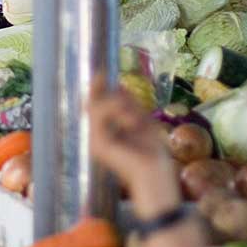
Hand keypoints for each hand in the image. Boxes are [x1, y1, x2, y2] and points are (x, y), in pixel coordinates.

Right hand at [86, 76, 182, 219]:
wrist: (154, 173)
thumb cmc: (151, 150)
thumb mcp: (140, 118)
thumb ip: (127, 102)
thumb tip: (117, 84)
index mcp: (103, 128)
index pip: (94, 101)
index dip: (96, 86)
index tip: (100, 73)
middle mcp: (94, 133)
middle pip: (92, 100)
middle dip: (113, 96)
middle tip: (132, 113)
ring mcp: (93, 139)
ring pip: (96, 104)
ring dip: (118, 105)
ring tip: (135, 121)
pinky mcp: (96, 143)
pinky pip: (100, 114)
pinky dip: (117, 112)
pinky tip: (131, 123)